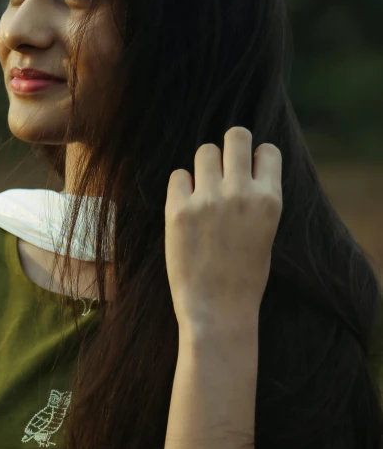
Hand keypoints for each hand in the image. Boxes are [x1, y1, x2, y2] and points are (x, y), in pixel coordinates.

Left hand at [164, 127, 282, 337]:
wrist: (218, 312)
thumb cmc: (244, 277)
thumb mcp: (265, 234)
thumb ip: (256, 199)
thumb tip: (242, 169)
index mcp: (270, 200)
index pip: (267, 150)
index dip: (256, 157)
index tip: (248, 171)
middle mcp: (241, 193)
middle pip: (236, 136)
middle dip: (231, 145)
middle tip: (224, 166)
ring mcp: (209, 199)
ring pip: (205, 151)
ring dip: (204, 166)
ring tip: (204, 192)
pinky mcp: (179, 210)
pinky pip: (178, 176)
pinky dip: (182, 187)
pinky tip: (186, 207)